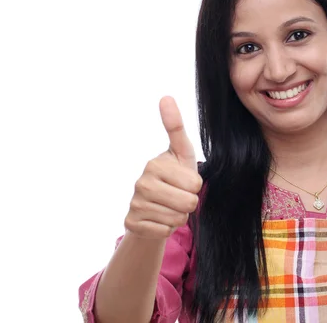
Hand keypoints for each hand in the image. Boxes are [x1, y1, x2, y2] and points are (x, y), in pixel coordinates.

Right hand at [125, 96, 202, 239]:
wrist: (153, 207)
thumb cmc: (174, 177)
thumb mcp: (181, 153)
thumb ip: (176, 127)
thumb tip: (165, 96)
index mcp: (155, 164)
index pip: (194, 184)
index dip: (195, 186)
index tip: (182, 178)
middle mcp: (141, 182)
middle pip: (188, 203)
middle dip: (189, 203)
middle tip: (178, 196)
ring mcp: (135, 202)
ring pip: (177, 219)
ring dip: (178, 216)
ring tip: (168, 206)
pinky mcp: (131, 222)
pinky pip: (164, 231)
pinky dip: (166, 228)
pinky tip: (158, 218)